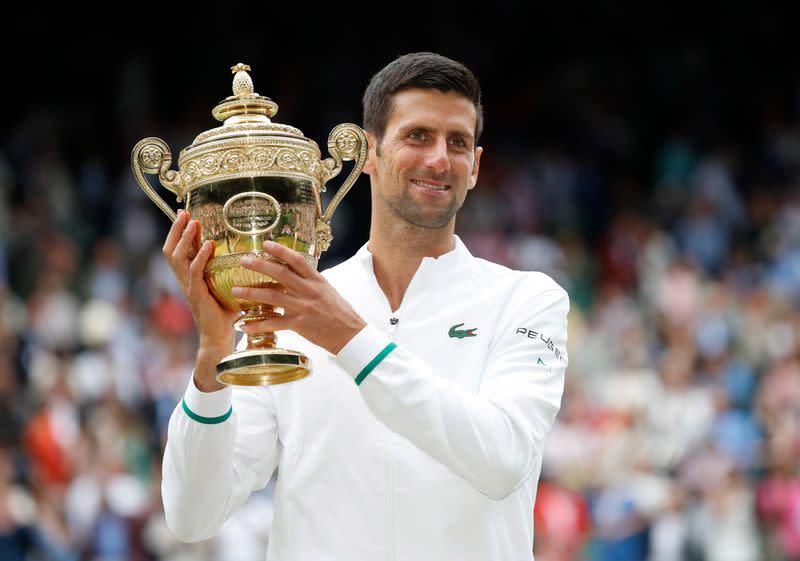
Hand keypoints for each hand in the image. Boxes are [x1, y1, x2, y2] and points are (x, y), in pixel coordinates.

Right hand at [163, 210, 238, 389]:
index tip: (184, 213)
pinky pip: (194, 273)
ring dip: (185, 239)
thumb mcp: (227, 286)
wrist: (220, 338)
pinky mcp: (198, 295)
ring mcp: (189, 287)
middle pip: (170, 250)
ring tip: (193, 224)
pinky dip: (200, 257)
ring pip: (178, 259)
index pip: (178, 250)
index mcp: (190, 277)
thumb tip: (254, 253)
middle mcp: (185, 280)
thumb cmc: (227, 312)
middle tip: (184, 213)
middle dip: (176, 230)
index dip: (178, 232)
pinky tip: (209, 245)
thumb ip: (233, 270)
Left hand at [232, 240, 365, 354]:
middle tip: (243, 261)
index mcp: (317, 281)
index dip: (281, 251)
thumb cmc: (341, 313)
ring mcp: (303, 307)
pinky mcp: (299, 324)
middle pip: (280, 274)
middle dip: (260, 266)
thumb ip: (311, 283)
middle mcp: (309, 291)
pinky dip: (257, 325)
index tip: (266, 244)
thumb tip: (296, 275)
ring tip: (235, 291)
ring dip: (251, 293)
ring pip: (272, 297)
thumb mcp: (328, 292)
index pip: (297, 260)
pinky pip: (274, 323)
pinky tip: (244, 326)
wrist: (351, 335)